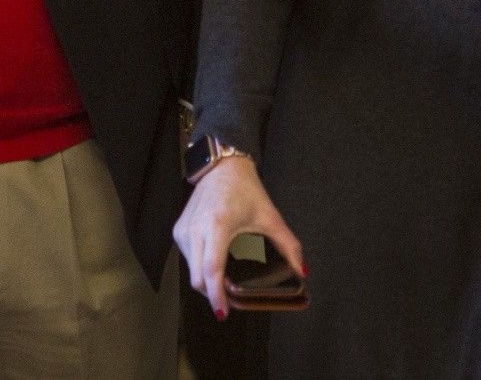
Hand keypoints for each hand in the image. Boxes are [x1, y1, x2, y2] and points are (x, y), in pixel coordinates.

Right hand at [174, 157, 304, 319]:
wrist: (221, 167)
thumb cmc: (245, 189)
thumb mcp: (270, 217)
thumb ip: (289, 246)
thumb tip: (302, 271)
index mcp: (218, 226)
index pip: (212, 270)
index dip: (217, 295)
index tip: (223, 312)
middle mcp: (196, 229)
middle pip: (198, 277)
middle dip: (213, 294)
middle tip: (230, 301)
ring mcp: (184, 230)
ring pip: (191, 271)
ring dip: (206, 281)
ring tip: (224, 282)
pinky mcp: (178, 229)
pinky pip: (187, 259)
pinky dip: (199, 268)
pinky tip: (214, 265)